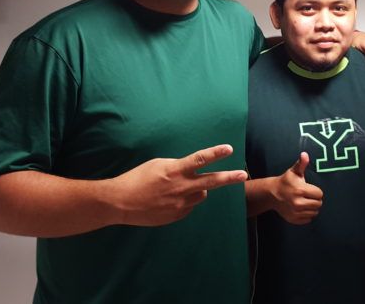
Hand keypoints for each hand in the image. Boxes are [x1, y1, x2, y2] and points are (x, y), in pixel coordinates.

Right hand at [110, 144, 247, 226]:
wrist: (121, 202)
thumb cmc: (137, 179)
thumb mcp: (158, 165)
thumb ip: (179, 167)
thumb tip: (193, 172)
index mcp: (174, 171)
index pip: (199, 159)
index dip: (215, 153)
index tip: (229, 149)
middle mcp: (180, 187)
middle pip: (211, 182)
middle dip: (229, 178)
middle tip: (243, 175)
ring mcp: (180, 204)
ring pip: (201, 195)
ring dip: (198, 190)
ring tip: (178, 188)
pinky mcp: (177, 216)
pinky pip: (189, 206)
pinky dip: (185, 201)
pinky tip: (168, 200)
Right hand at [271, 152, 322, 224]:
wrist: (272, 194)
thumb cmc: (286, 181)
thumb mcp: (294, 171)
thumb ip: (301, 164)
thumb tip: (305, 154)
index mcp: (300, 190)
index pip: (319, 194)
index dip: (316, 191)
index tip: (309, 189)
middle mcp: (298, 203)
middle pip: (318, 204)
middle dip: (315, 199)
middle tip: (308, 196)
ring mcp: (296, 213)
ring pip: (314, 213)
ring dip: (312, 208)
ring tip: (305, 201)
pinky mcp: (294, 219)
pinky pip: (308, 219)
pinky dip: (307, 215)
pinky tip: (301, 208)